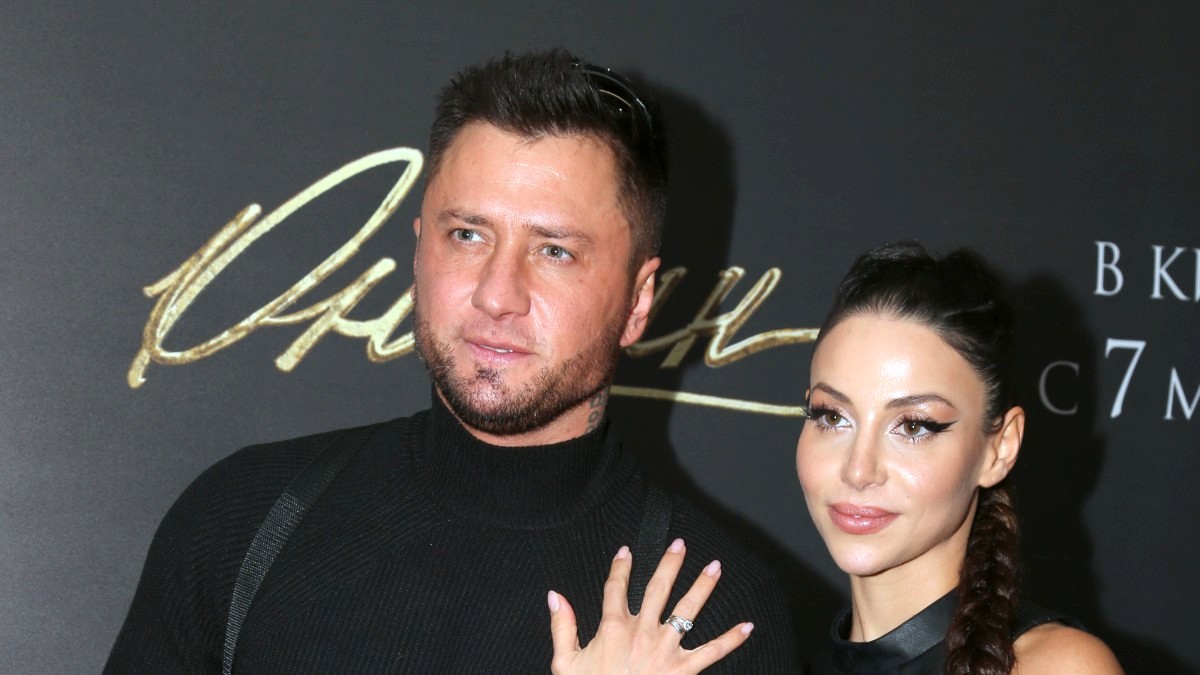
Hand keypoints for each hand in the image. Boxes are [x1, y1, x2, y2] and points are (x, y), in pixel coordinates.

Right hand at [547, 538, 752, 673]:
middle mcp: (642, 632)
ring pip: (687, 609)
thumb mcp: (565, 662)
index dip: (620, 567)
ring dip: (703, 586)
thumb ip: (561, 626)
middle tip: (680, 545)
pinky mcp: (684, 670)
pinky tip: (747, 626)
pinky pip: (712, 652)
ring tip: (715, 567)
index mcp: (612, 627)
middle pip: (658, 588)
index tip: (626, 550)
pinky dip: (731, 639)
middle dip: (670, 563)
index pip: (615, 587)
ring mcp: (665, 649)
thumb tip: (554, 596)